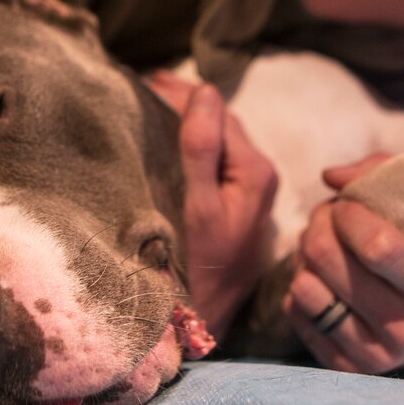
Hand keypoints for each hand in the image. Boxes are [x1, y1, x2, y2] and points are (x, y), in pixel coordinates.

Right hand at [147, 71, 277, 339]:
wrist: (203, 323)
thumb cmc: (200, 268)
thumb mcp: (198, 206)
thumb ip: (202, 148)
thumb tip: (205, 90)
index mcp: (256, 171)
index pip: (220, 113)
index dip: (183, 94)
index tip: (147, 81)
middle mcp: (260, 179)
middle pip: (221, 125)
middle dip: (185, 104)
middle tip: (143, 89)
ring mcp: (249, 195)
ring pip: (217, 144)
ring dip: (187, 124)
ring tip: (151, 109)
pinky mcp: (235, 210)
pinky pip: (214, 165)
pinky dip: (191, 147)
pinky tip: (168, 145)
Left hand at [282, 156, 403, 373]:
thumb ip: (382, 177)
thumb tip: (330, 179)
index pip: (377, 246)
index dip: (348, 214)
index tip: (348, 204)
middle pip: (328, 261)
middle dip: (318, 226)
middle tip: (326, 219)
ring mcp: (374, 355)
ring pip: (304, 287)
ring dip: (304, 256)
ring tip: (324, 248)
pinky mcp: (342, 367)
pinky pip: (294, 311)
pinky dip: (299, 283)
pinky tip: (322, 279)